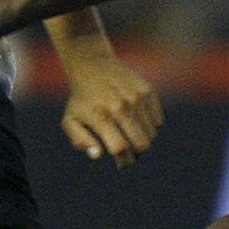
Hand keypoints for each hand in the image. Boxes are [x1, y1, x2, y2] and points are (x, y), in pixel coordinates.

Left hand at [60, 53, 162, 167]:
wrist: (92, 64)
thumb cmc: (81, 98)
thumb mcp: (71, 120)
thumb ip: (80, 140)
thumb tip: (98, 155)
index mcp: (101, 117)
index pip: (121, 148)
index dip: (124, 161)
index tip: (122, 164)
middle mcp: (121, 107)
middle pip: (141, 144)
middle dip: (137, 154)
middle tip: (130, 152)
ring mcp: (136, 98)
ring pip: (151, 134)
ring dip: (143, 139)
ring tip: (131, 135)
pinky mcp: (147, 90)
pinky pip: (158, 121)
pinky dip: (150, 126)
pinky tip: (137, 120)